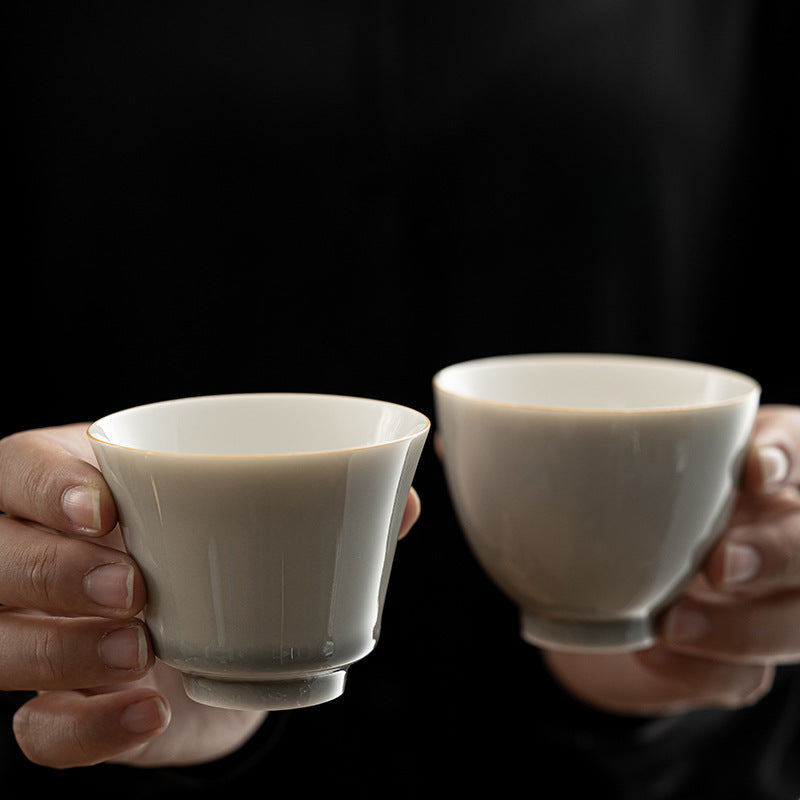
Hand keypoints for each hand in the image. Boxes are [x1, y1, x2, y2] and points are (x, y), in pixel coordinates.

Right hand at [0, 424, 421, 767]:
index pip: (16, 470)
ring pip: (3, 646)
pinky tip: (147, 716)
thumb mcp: (252, 518)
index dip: (43, 486)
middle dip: (54, 572)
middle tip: (134, 586)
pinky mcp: (61, 710)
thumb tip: (403, 500)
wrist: (212, 638)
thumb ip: (318, 502)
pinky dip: (85, 731)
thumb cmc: (222, 554)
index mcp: (75, 485)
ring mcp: (40, 637)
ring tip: (143, 648)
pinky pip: (35, 734)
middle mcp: (38, 557)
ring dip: (67, 651)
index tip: (104, 506)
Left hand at [543, 405, 799, 714]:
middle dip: (778, 553)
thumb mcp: (587, 473)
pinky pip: (746, 678)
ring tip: (673, 623)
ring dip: (744, 628)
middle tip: (719, 565)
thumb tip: (511, 444)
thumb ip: (579, 455)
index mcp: (746, 467)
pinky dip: (700, 670)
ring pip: (797, 621)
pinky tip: (650, 652)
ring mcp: (766, 599)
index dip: (787, 452)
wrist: (590, 598)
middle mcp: (770, 527)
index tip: (751, 466)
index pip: (796, 443)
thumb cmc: (599, 511)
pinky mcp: (742, 660)